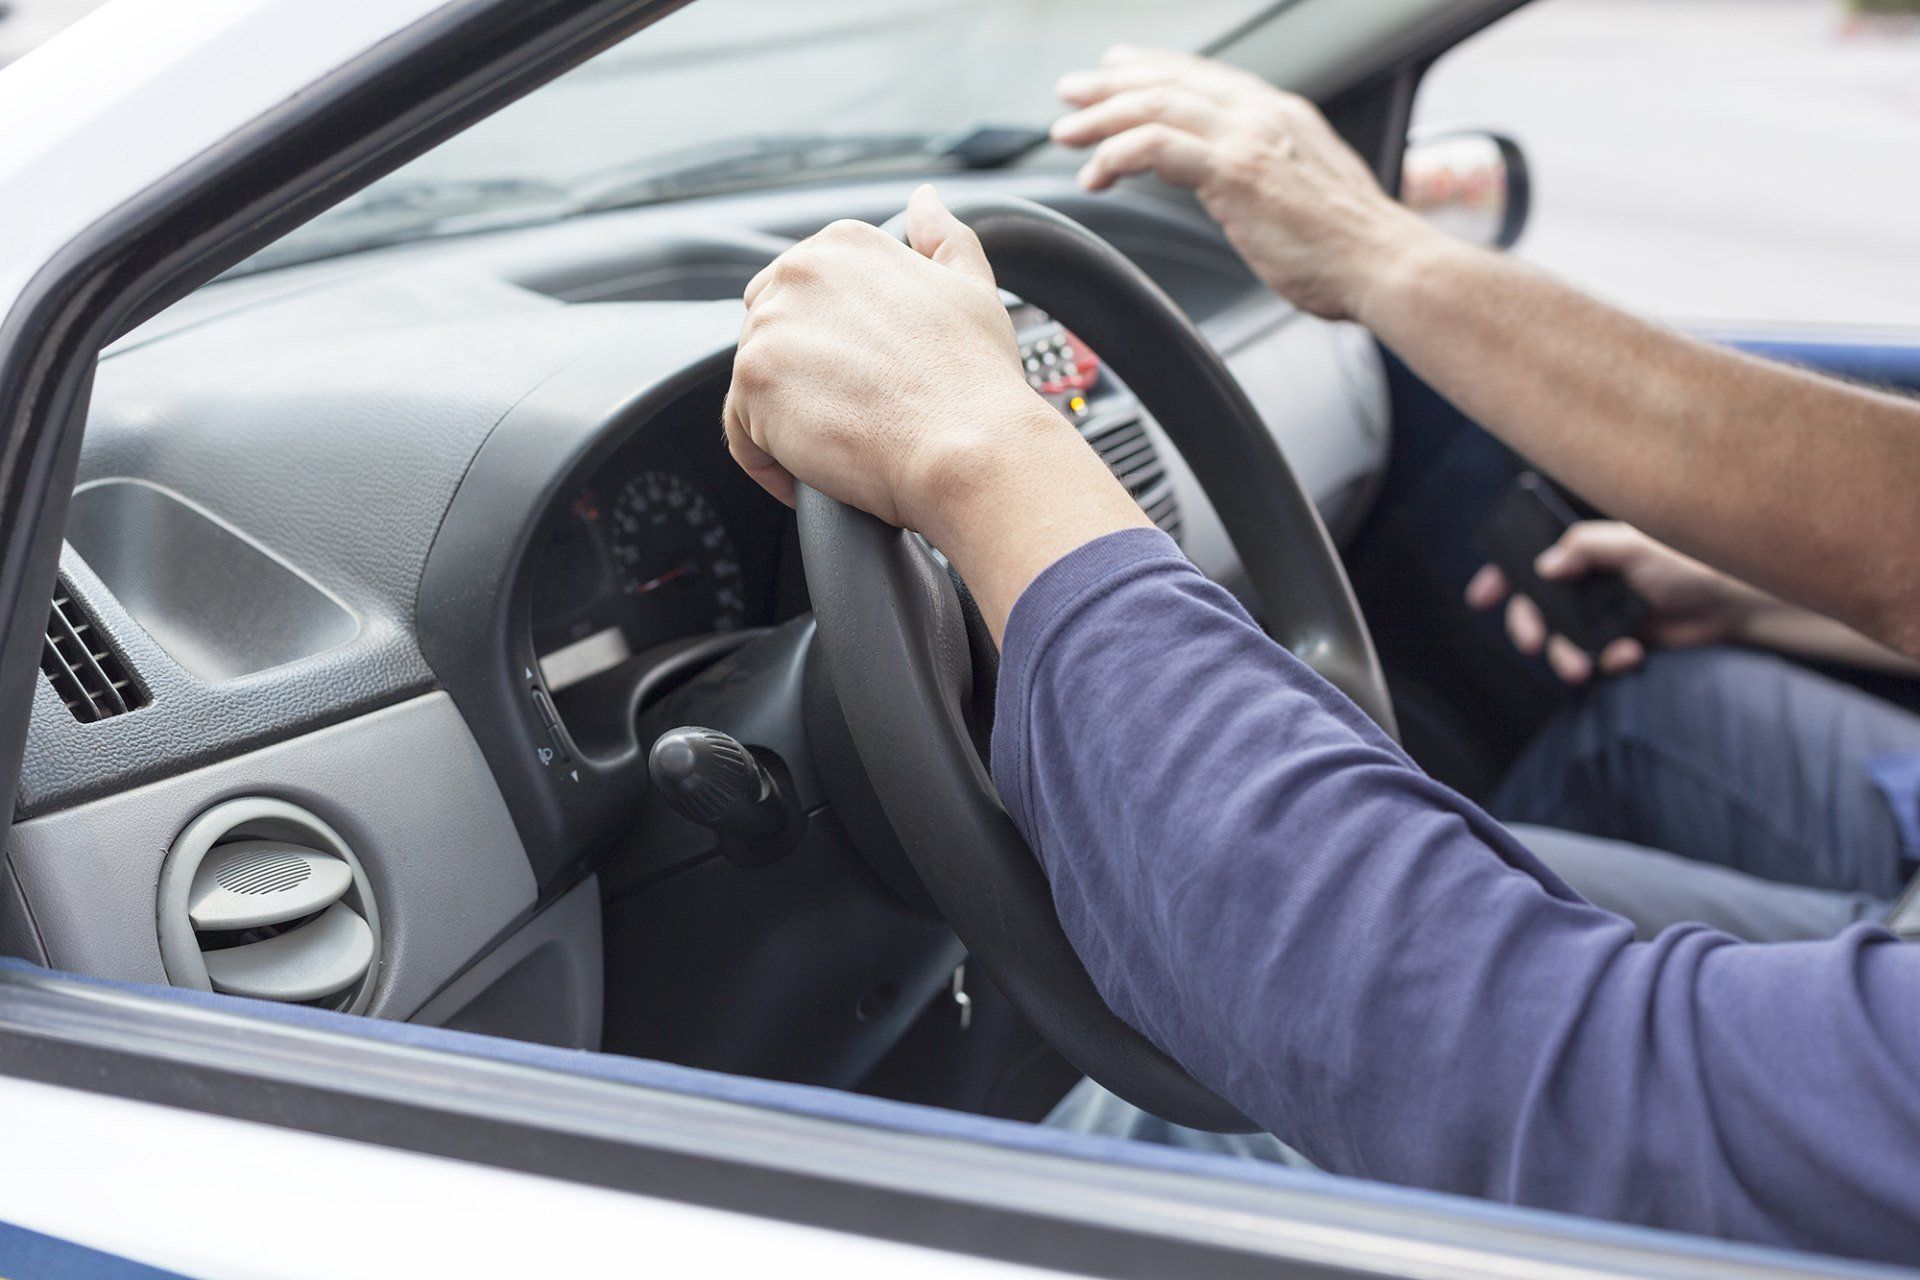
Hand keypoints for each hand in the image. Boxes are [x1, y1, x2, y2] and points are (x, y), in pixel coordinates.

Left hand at [724, 185, 1063, 534]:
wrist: (969, 446)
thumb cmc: (976, 380)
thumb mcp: (971, 287)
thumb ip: (942, 237)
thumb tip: (924, 200)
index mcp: (845, 244)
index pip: (800, 293)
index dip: (828, 346)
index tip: (860, 378)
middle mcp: (799, 270)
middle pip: (769, 334)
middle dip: (800, 378)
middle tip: (852, 415)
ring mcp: (770, 324)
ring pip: (756, 385)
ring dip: (787, 421)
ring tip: (842, 448)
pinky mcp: (752, 381)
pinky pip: (742, 433)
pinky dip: (771, 463)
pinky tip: (814, 473)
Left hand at [1050, 46, 1434, 320]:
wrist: (1385, 265)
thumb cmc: (1349, 249)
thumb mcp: (1303, 194)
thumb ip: (1267, 178)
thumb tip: (1237, 190)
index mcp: (1279, 114)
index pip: (1201, 77)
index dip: (1152, 69)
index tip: (1116, 69)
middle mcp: (1262, 113)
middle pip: (1169, 81)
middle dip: (1112, 84)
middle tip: (1070, 92)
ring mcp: (1248, 138)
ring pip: (1154, 107)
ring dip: (1102, 118)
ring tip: (1065, 133)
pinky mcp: (1234, 171)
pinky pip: (1156, 147)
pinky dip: (1116, 156)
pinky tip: (1095, 175)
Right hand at [1464, 521, 1761, 683]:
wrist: (1729, 604)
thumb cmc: (1685, 562)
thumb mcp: (1632, 545)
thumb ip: (1583, 549)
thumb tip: (1542, 569)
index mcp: (1581, 555)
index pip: (1528, 561)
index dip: (1500, 577)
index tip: (1482, 596)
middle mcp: (1583, 586)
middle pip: (1534, 608)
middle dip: (1527, 628)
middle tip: (1532, 644)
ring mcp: (1597, 617)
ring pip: (1559, 641)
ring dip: (1565, 655)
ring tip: (1586, 666)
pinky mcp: (1616, 644)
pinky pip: (1594, 660)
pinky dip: (1606, 662)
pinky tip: (1629, 656)